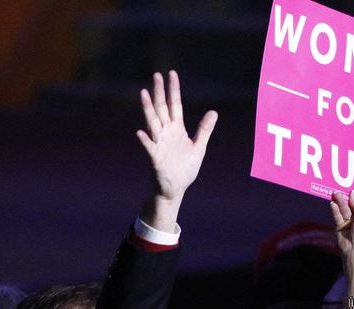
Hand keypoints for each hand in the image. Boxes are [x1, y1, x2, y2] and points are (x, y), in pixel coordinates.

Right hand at [136, 71, 216, 202]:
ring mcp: (159, 144)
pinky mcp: (155, 158)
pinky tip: (140, 132)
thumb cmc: (185, 167)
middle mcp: (166, 133)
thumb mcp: (199, 147)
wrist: (176, 188)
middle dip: (159, 92)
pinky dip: (145, 140)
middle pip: (162, 109)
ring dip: (148, 109)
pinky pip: (149, 148)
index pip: (175, 105)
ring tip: (144, 94)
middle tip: (156, 75)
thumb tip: (214, 112)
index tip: (171, 74)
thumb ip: (205, 129)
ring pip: (152, 123)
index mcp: (177, 129)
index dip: (174, 90)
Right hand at [330, 190, 353, 256]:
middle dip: (346, 197)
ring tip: (335, 193)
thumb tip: (352, 192)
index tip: (351, 186)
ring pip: (343, 209)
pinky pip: (337, 216)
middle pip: (351, 204)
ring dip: (339, 202)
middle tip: (340, 189)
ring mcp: (349, 221)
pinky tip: (332, 204)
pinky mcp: (340, 226)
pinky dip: (335, 210)